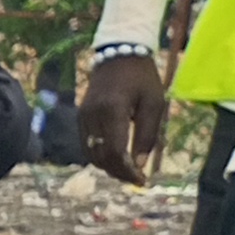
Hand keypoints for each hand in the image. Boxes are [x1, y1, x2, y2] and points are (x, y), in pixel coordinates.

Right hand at [79, 48, 165, 184]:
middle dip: (119, 173)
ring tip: (128, 171)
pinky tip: (116, 158)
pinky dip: (100, 156)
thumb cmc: (142, 78)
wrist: (118, 54)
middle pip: (101, 157)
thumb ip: (147, 135)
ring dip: (109, 167)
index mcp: (113, 110)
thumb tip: (139, 166)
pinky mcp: (80, 116)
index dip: (127, 171)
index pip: (115, 151)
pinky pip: (87, 144)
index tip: (142, 181)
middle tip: (137, 179)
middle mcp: (93, 115)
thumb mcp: (154, 104)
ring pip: (91, 154)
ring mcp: (83, 116)